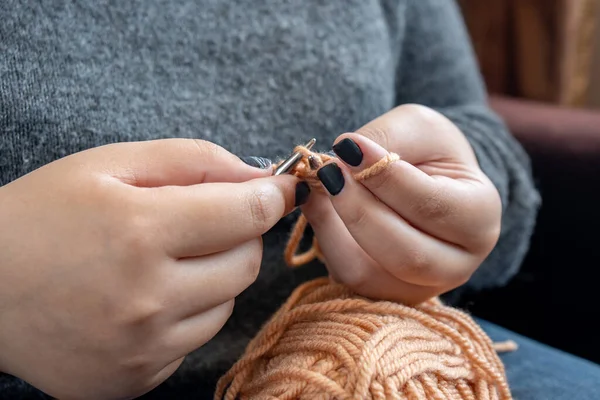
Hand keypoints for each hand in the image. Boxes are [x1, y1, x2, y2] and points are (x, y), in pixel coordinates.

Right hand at [0, 139, 295, 399]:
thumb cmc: (44, 213)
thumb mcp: (111, 163)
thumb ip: (195, 161)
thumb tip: (262, 177)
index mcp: (140, 231)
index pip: (248, 215)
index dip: (271, 197)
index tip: (277, 190)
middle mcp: (147, 298)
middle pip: (246, 263)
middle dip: (240, 235)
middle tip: (206, 221)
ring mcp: (142, 347)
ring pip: (226, 304)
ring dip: (215, 275)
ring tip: (167, 259)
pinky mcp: (134, 379)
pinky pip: (194, 340)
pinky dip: (187, 314)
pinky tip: (147, 297)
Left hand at [302, 105, 501, 303]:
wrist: (426, 180)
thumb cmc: (428, 151)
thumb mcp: (418, 126)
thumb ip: (387, 136)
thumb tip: (344, 154)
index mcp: (480, 218)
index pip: (432, 205)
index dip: (385, 178)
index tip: (347, 147)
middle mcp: (457, 264)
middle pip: (406, 254)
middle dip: (358, 209)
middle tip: (328, 171)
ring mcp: (419, 287)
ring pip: (368, 274)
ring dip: (335, 227)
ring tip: (319, 185)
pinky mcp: (382, 292)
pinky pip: (345, 275)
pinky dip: (325, 239)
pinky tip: (315, 203)